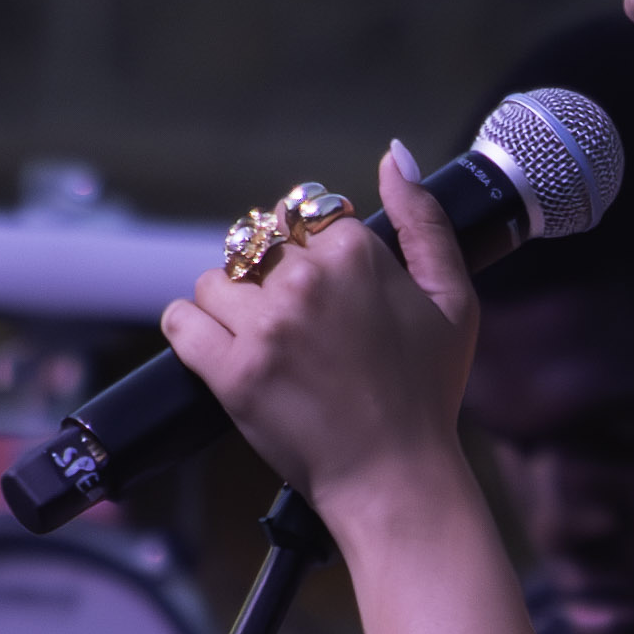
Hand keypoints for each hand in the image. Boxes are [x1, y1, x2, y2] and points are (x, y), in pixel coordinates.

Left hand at [155, 151, 475, 511]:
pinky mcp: (231, 373)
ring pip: (214, 282)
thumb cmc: (427, 392)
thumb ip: (425, 221)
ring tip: (264, 345)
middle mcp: (305, 282)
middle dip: (270, 282)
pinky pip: (181, 322)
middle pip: (254, 249)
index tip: (330, 301)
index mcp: (356, 255)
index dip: (315, 258)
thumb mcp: (453, 299)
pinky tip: (219, 350)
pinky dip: (192, 332)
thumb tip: (394, 157)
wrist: (395, 476)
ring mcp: (265, 328)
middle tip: (299, 332)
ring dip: (230, 307)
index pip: (306, 223)